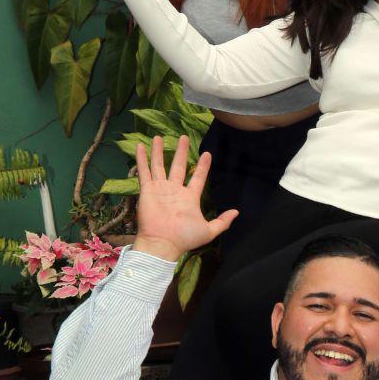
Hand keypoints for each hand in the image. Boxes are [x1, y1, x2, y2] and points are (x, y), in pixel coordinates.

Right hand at [132, 136, 236, 262]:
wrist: (163, 243)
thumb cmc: (185, 237)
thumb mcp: (209, 230)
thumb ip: (223, 221)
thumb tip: (237, 212)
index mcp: (190, 198)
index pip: (197, 178)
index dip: (203, 166)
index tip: (207, 154)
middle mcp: (175, 191)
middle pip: (178, 166)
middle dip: (181, 152)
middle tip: (183, 137)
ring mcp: (160, 189)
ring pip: (159, 165)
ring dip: (159, 151)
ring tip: (159, 136)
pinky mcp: (147, 189)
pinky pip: (144, 171)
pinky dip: (142, 158)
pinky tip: (141, 146)